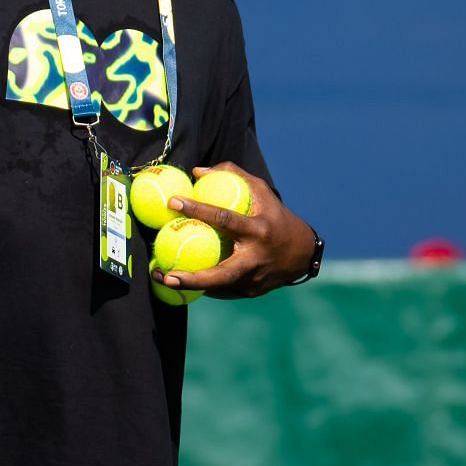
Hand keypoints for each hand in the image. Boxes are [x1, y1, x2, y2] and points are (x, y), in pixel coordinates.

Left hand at [155, 162, 313, 298]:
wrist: (303, 253)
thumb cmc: (277, 217)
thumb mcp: (262, 191)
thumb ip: (233, 176)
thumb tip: (198, 172)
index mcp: (258, 230)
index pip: (224, 219)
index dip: (198, 209)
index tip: (173, 202)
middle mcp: (256, 258)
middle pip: (220, 274)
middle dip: (191, 278)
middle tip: (162, 273)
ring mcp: (253, 279)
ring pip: (216, 287)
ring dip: (188, 285)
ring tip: (161, 277)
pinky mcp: (250, 292)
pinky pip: (221, 289)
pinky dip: (202, 285)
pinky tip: (182, 280)